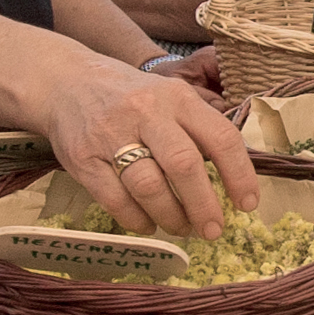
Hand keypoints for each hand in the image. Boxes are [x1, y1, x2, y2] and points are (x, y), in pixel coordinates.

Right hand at [45, 71, 258, 240]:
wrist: (66, 83)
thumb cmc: (132, 98)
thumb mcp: (170, 97)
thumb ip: (199, 129)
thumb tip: (235, 180)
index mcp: (177, 97)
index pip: (220, 136)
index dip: (239, 174)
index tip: (247, 205)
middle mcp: (146, 112)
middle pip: (184, 164)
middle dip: (204, 205)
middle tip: (213, 231)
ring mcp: (111, 135)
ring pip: (148, 186)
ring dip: (171, 216)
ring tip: (181, 228)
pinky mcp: (83, 159)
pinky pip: (115, 200)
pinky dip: (136, 219)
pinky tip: (148, 224)